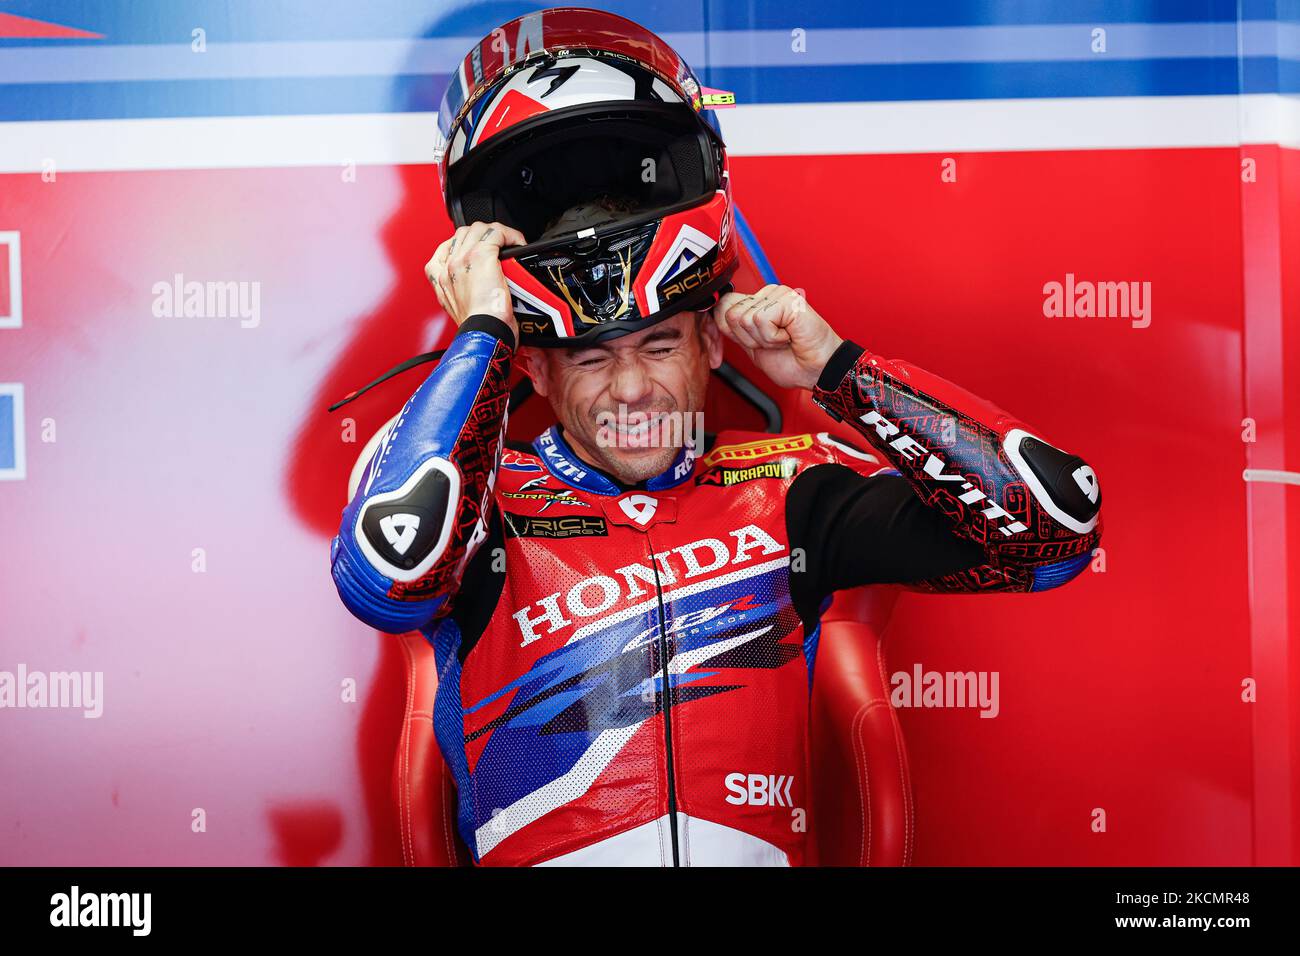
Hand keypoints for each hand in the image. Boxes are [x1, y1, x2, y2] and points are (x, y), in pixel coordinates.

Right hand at [425, 221, 526, 332]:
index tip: (479, 249)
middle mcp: (448, 264)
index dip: (466, 243)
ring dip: (495, 233)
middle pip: (464, 233)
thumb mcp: (458, 307)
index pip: (448, 245)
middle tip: (498, 247)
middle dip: (482, 236)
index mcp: (439, 276)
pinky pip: (496, 232)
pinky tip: (517, 243)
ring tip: (508, 243)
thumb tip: (476, 283)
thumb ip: (460, 289)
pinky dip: (510, 234)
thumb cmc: (476, 328)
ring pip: (478, 229)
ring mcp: (463, 258)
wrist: (482, 333)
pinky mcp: (481, 256)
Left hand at [711, 285, 843, 390]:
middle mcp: (767, 295)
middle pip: (731, 315)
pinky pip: (761, 319)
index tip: (755, 345)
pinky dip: (774, 337)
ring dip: (764, 339)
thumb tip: (716, 313)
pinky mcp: (788, 299)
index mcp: (758, 304)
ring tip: (784, 339)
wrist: (817, 372)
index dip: (731, 332)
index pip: (723, 306)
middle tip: (775, 342)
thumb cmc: (793, 362)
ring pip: (745, 318)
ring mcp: (778, 294)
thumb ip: (735, 330)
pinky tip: (790, 336)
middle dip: (749, 339)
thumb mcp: (752, 347)